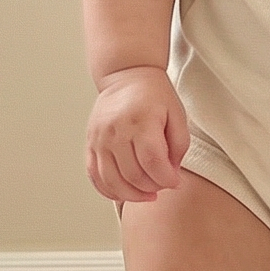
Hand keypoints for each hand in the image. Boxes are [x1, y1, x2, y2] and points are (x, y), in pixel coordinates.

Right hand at [87, 67, 189, 202]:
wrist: (126, 76)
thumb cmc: (155, 95)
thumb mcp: (177, 115)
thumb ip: (179, 146)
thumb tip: (171, 174)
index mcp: (141, 121)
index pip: (153, 162)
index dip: (166, 179)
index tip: (175, 182)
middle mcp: (117, 130)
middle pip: (133, 175)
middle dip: (152, 188)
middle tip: (162, 186)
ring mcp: (100, 138)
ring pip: (112, 181)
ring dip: (132, 195)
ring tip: (146, 194)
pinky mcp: (90, 143)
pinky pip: (95, 176)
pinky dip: (109, 190)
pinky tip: (124, 193)